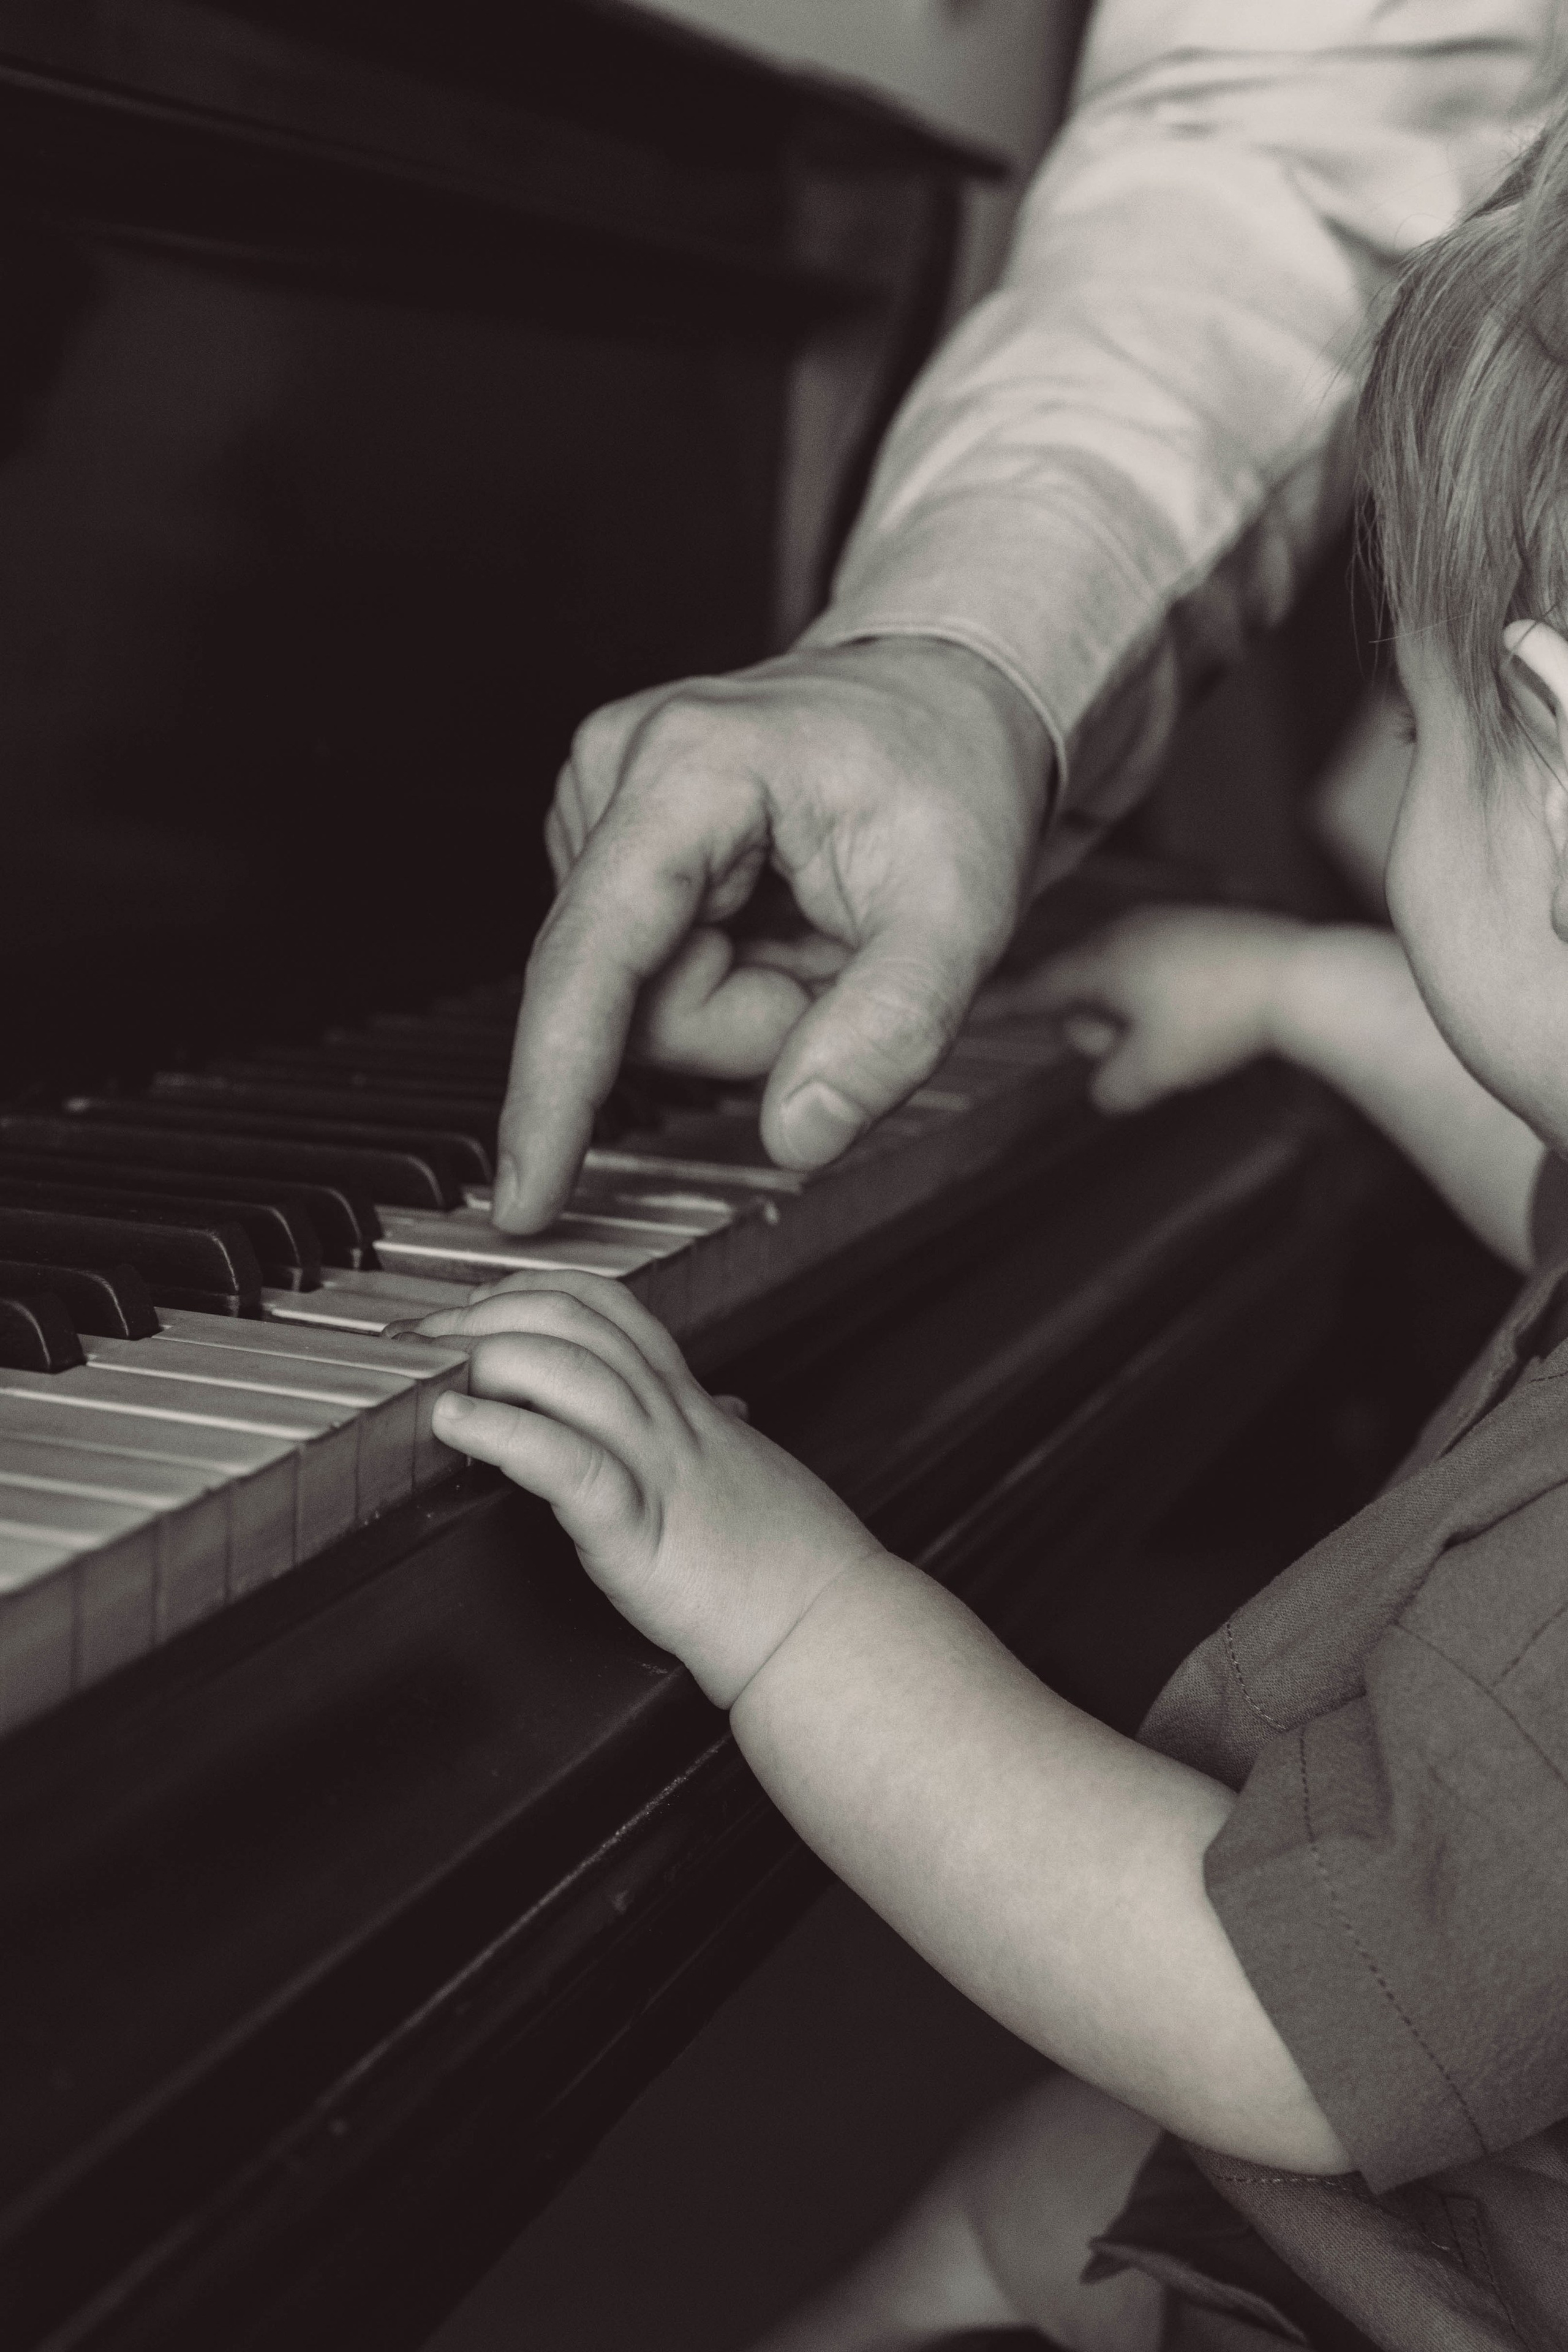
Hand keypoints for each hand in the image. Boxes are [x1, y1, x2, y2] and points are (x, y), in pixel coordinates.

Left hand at [421, 1271, 886, 1706]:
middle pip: (579, 1322)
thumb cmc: (787, 1569)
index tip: (477, 1310)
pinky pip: (568, 1462)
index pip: (611, 1308)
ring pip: (572, 1374)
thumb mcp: (743, 1476)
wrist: (828, 1633)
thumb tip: (718, 1408)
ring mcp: (659, 1472)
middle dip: (490, 1314)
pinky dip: (502, 1432)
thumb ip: (713, 1436)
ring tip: (429, 1371)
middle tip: (425, 1339)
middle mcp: (675, 1424)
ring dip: (486, 1358)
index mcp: (692, 1409)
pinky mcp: (640, 1533)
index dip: (533, 1292)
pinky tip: (457, 1425)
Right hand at [495, 637, 1049, 1229]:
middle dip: (752, 1022)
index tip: (529, 1194)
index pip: (593, 960)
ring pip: (643, 1005)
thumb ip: (891, 1031)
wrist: (943, 702)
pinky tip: (779, 922)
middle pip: (634, 1004)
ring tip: (818, 930)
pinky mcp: (614, 847)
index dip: (556, 1090)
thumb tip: (798, 1136)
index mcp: (690, 766)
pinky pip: (652, 981)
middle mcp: (617, 773)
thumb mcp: (964, 910)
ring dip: (746, 1004)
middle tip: (841, 962)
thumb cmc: (951, 773)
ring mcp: (605, 807)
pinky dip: (732, 980)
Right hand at [991, 905, 1305, 1111]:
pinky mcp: (1198, 926)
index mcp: (1099, 962)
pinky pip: (1162, 970)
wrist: (1301, 977)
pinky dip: (1173, 999)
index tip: (965, 1005)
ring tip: (1190, 1032)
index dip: (998, 1005)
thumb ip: (1109, 1088)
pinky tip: (1212, 1012)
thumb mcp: (1150, 1074)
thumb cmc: (1220, 1020)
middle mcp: (1123, 930)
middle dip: (1102, 1029)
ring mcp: (1163, 922)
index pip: (1032, 990)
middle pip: (1083, 995)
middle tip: (1147, 1051)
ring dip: (1140, 1017)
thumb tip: (1108, 1086)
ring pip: (1125, 984)